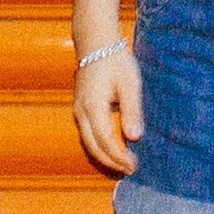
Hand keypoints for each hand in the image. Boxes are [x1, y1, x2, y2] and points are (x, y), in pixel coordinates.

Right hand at [73, 42, 143, 176]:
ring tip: (124, 164)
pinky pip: (88, 134)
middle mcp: (82, 112)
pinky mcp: (81, 108)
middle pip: (94, 147)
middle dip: (112, 162)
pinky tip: (114, 149)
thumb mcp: (129, 84)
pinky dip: (101, 146)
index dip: (119, 156)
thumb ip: (132, 110)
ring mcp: (79, 111)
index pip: (106, 140)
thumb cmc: (115, 61)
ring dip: (106, 156)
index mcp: (93, 106)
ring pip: (89, 143)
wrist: (96, 43)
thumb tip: (134, 137)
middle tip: (130, 170)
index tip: (134, 165)